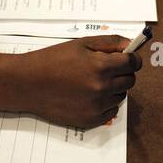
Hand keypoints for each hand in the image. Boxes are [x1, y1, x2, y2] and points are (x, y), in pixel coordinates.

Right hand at [18, 35, 141, 128]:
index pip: (133, 63)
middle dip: (123, 73)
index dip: (131, 59)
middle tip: (106, 69)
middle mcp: (102, 88)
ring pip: (121, 96)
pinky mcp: (90, 120)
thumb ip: (110, 43)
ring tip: (93, 82)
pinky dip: (106, 104)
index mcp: (101, 66)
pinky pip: (111, 111)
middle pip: (130, 80)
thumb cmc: (54, 60)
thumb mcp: (82, 43)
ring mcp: (97, 106)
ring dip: (114, 89)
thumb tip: (131, 46)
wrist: (29, 83)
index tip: (127, 58)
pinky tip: (90, 96)